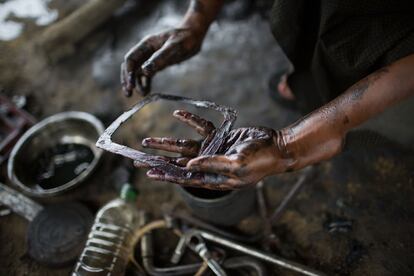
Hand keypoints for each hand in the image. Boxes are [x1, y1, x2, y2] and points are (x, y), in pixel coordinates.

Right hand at [121, 27, 204, 95]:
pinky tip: (147, 91)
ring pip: (138, 72)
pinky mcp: (158, 63)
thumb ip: (160, 58)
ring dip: (136, 83)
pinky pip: (147, 74)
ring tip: (141, 94)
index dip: (128, 72)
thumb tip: (145, 71)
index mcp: (146, 44)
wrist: (194, 35)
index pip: (131, 59)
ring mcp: (151, 57)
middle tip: (129, 93)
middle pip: (131, 66)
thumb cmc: (185, 38)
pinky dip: (145, 82)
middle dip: (128, 79)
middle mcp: (146, 51)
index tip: (130, 85)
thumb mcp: (174, 47)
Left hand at [134, 110, 292, 189]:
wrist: (277, 146)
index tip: (148, 173)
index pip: (183, 178)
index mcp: (213, 177)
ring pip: (184, 147)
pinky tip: (179, 114)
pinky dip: (191, 121)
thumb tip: (187, 166)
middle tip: (138, 160)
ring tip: (148, 141)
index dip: (165, 175)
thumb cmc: (260, 161)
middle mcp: (209, 165)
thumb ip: (212, 165)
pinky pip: (201, 128)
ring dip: (167, 144)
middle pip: (178, 164)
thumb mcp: (236, 165)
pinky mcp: (219, 137)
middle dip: (158, 162)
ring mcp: (213, 151)